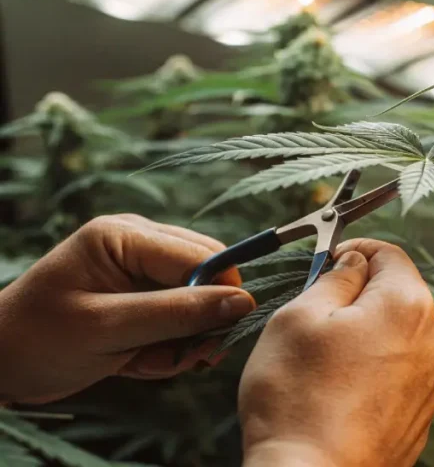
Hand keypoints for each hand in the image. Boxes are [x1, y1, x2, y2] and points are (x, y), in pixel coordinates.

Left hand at [0, 214, 255, 403]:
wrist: (0, 365)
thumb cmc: (39, 340)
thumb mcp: (108, 329)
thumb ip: (176, 313)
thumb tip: (242, 302)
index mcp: (124, 235)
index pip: (201, 256)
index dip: (216, 297)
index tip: (210, 342)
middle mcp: (138, 242)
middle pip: (208, 275)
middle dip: (197, 323)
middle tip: (178, 358)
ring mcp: (141, 268)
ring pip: (200, 301)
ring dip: (181, 341)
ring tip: (145, 362)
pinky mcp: (143, 295)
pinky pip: (182, 318)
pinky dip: (168, 347)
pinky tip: (137, 360)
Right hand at [239, 239, 433, 466]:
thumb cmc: (298, 400)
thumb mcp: (299, 317)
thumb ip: (334, 278)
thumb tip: (353, 263)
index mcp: (408, 305)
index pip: (390, 254)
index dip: (357, 250)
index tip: (331, 258)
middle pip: (397, 296)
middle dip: (359, 297)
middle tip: (316, 315)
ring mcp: (433, 381)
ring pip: (398, 336)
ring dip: (366, 336)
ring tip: (323, 362)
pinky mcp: (422, 413)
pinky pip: (399, 374)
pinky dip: (373, 371)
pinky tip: (339, 390)